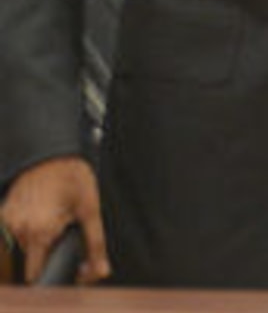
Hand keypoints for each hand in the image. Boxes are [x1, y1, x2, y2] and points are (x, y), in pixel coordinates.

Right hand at [1, 156, 108, 283]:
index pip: (34, 274)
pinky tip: (41, 215)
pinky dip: (26, 230)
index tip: (61, 267)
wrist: (50, 152)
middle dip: (46, 254)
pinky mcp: (2, 214)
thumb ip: (95, 244)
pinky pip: (12, 233)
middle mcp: (17, 230)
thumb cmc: (72, 177)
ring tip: (52, 221)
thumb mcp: (90, 210)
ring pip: (21, 247)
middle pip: (28, 261)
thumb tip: (99, 271)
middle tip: (61, 233)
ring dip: (36, 241)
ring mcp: (6, 222)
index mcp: (39, 233)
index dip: (50, 274)